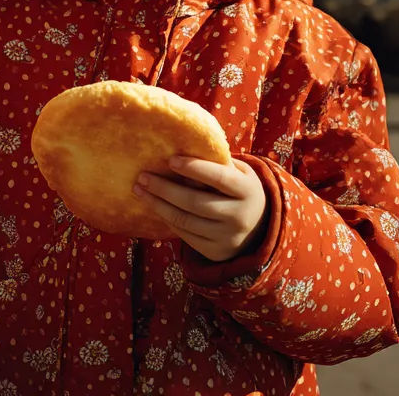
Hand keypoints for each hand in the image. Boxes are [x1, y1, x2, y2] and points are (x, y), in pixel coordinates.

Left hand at [132, 156, 269, 262]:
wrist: (258, 230)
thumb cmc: (240, 190)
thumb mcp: (239, 174)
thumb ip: (218, 164)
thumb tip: (181, 147)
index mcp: (247, 190)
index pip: (219, 178)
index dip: (195, 168)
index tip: (170, 160)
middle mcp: (239, 216)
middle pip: (195, 202)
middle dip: (165, 188)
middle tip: (142, 176)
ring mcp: (227, 237)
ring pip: (185, 220)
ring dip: (157, 204)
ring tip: (139, 190)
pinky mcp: (215, 251)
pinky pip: (184, 234)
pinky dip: (166, 218)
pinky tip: (154, 205)